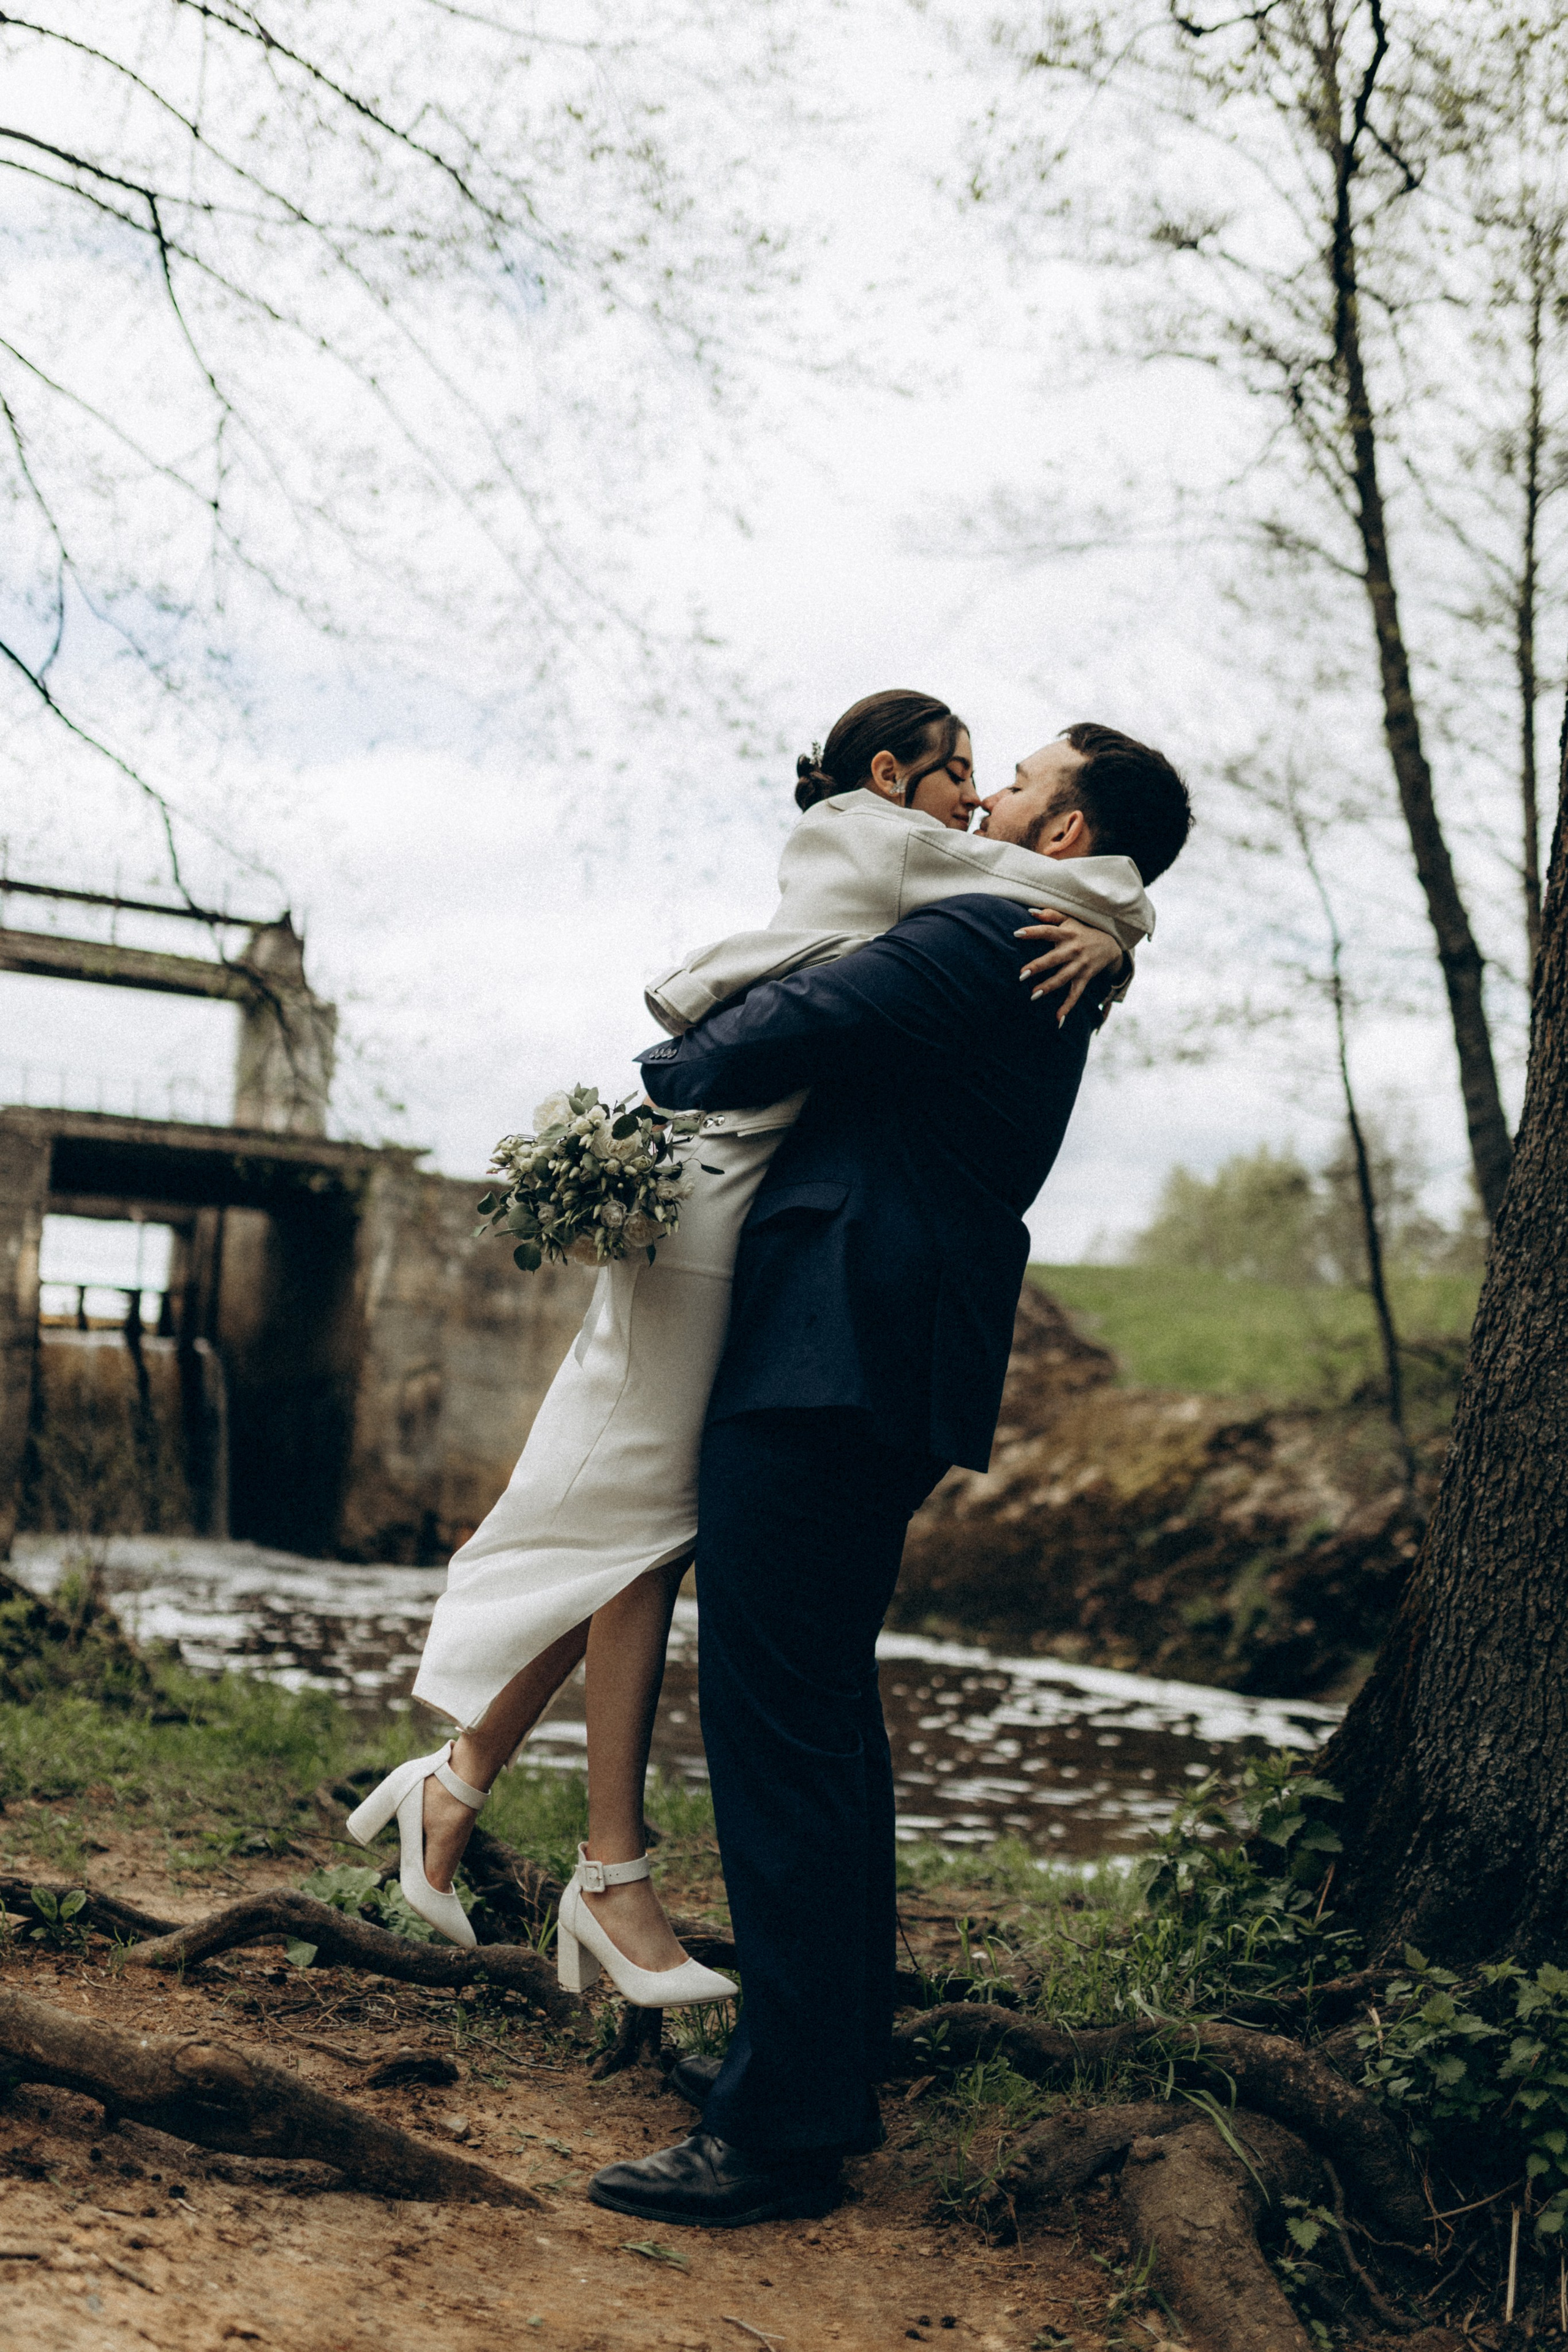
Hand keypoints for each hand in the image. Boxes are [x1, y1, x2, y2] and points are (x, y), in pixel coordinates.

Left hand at [1014, 909, 1126, 1025]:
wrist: (1110, 945)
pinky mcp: (1085, 978)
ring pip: (1063, 978)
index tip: (1016, 933)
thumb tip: (1030, 912)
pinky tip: (1058, 1019)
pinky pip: (1075, 994)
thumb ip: (1050, 915)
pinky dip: (1068, 1007)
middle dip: (1038, 967)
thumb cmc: (1082, 931)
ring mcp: (1080, 965)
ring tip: (1033, 995)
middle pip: (1054, 958)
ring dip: (1049, 987)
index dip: (1033, 932)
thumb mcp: (1069, 920)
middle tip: (1021, 975)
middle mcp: (1073, 949)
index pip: (1048, 931)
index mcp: (1067, 933)